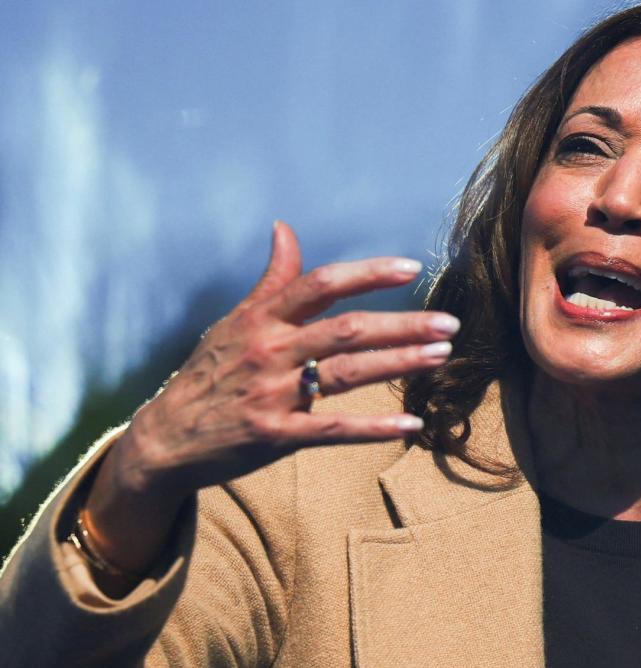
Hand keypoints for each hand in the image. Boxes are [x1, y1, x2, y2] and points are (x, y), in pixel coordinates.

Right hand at [84, 221, 455, 574]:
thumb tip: (285, 229)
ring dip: (399, 364)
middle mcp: (270, 351)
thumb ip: (271, 280)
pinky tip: (411, 423)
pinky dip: (374, 427)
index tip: (411, 269)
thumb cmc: (209, 374)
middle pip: (348, 330)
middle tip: (448, 324)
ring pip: (348, 374)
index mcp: (262, 319)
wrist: (165, 438)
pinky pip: (335, 430)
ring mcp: (274, 394)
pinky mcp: (277, 435)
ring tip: (441, 357)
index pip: (322, 285)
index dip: (368, 274)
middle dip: (403, 325)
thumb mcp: (234, 322)